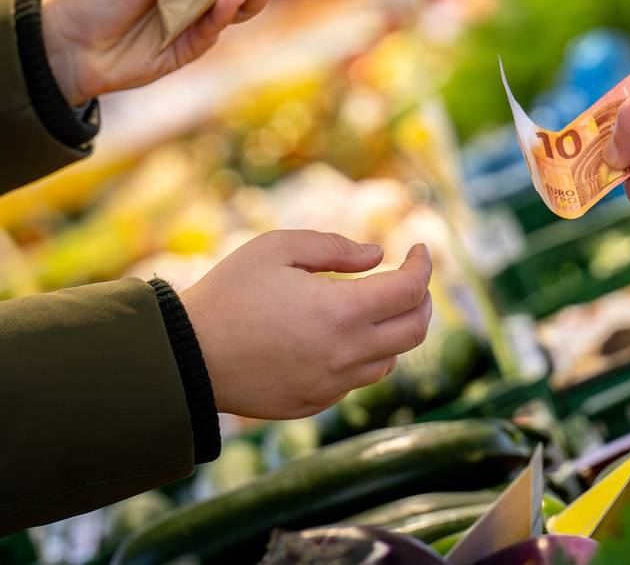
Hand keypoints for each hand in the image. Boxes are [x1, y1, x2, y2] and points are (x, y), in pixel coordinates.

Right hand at [182, 234, 432, 418]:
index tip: (420, 248)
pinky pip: (357, 381)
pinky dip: (366, 356)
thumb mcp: (278, 248)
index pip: (409, 290)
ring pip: (391, 360)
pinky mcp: (312, 403)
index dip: (423, 265)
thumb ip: (336, 247)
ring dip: (396, 330)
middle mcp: (345, 355)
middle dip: (422, 299)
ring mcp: (330, 386)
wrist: (184, 357)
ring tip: (379, 305)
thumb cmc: (230, 293)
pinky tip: (345, 336)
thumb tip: (377, 256)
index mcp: (341, 312)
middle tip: (411, 277)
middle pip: (415, 331)